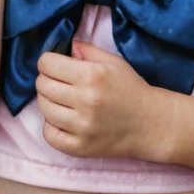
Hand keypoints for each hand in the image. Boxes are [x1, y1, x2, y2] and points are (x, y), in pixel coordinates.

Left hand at [35, 41, 160, 158]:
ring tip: (64, 101)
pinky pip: (48, 134)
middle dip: (48, 80)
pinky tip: (64, 121)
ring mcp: (81, 126)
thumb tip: (64, 46)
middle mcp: (85, 100)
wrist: (151, 124)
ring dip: (50, 102)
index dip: (49, 62)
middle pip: (42, 85)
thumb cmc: (131, 89)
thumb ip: (87, 50)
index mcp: (92, 76)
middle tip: (62, 83)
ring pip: (43, 108)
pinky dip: (52, 126)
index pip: (47, 63)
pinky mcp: (79, 147)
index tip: (57, 66)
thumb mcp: (113, 62)